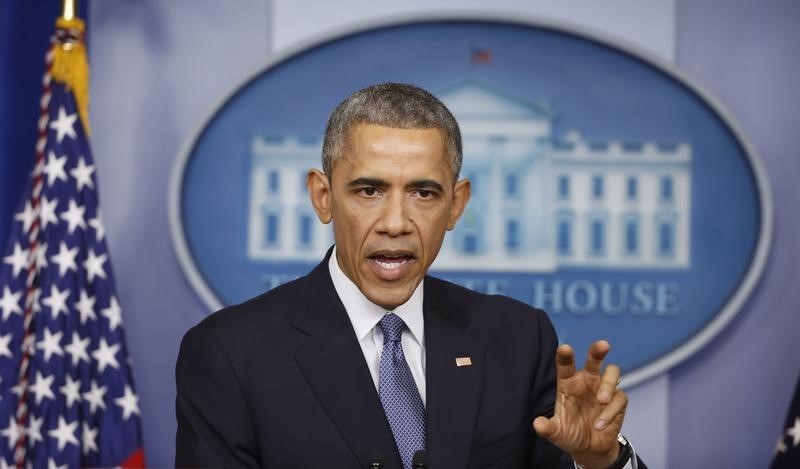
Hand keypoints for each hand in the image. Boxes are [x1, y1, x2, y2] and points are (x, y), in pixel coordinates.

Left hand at [532, 340, 626, 468]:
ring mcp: (603, 388)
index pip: (566, 365)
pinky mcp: (618, 400)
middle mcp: (586, 381)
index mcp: (568, 382)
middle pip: (594, 359)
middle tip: (603, 345)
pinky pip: (619, 398)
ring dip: (608, 384)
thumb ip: (548, 428)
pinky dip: (611, 412)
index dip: (565, 356)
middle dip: (598, 351)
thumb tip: (538, 424)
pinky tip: (600, 425)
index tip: (565, 348)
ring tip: (601, 400)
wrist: (589, 449)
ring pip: (613, 372)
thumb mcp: (556, 433)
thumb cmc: (570, 433)